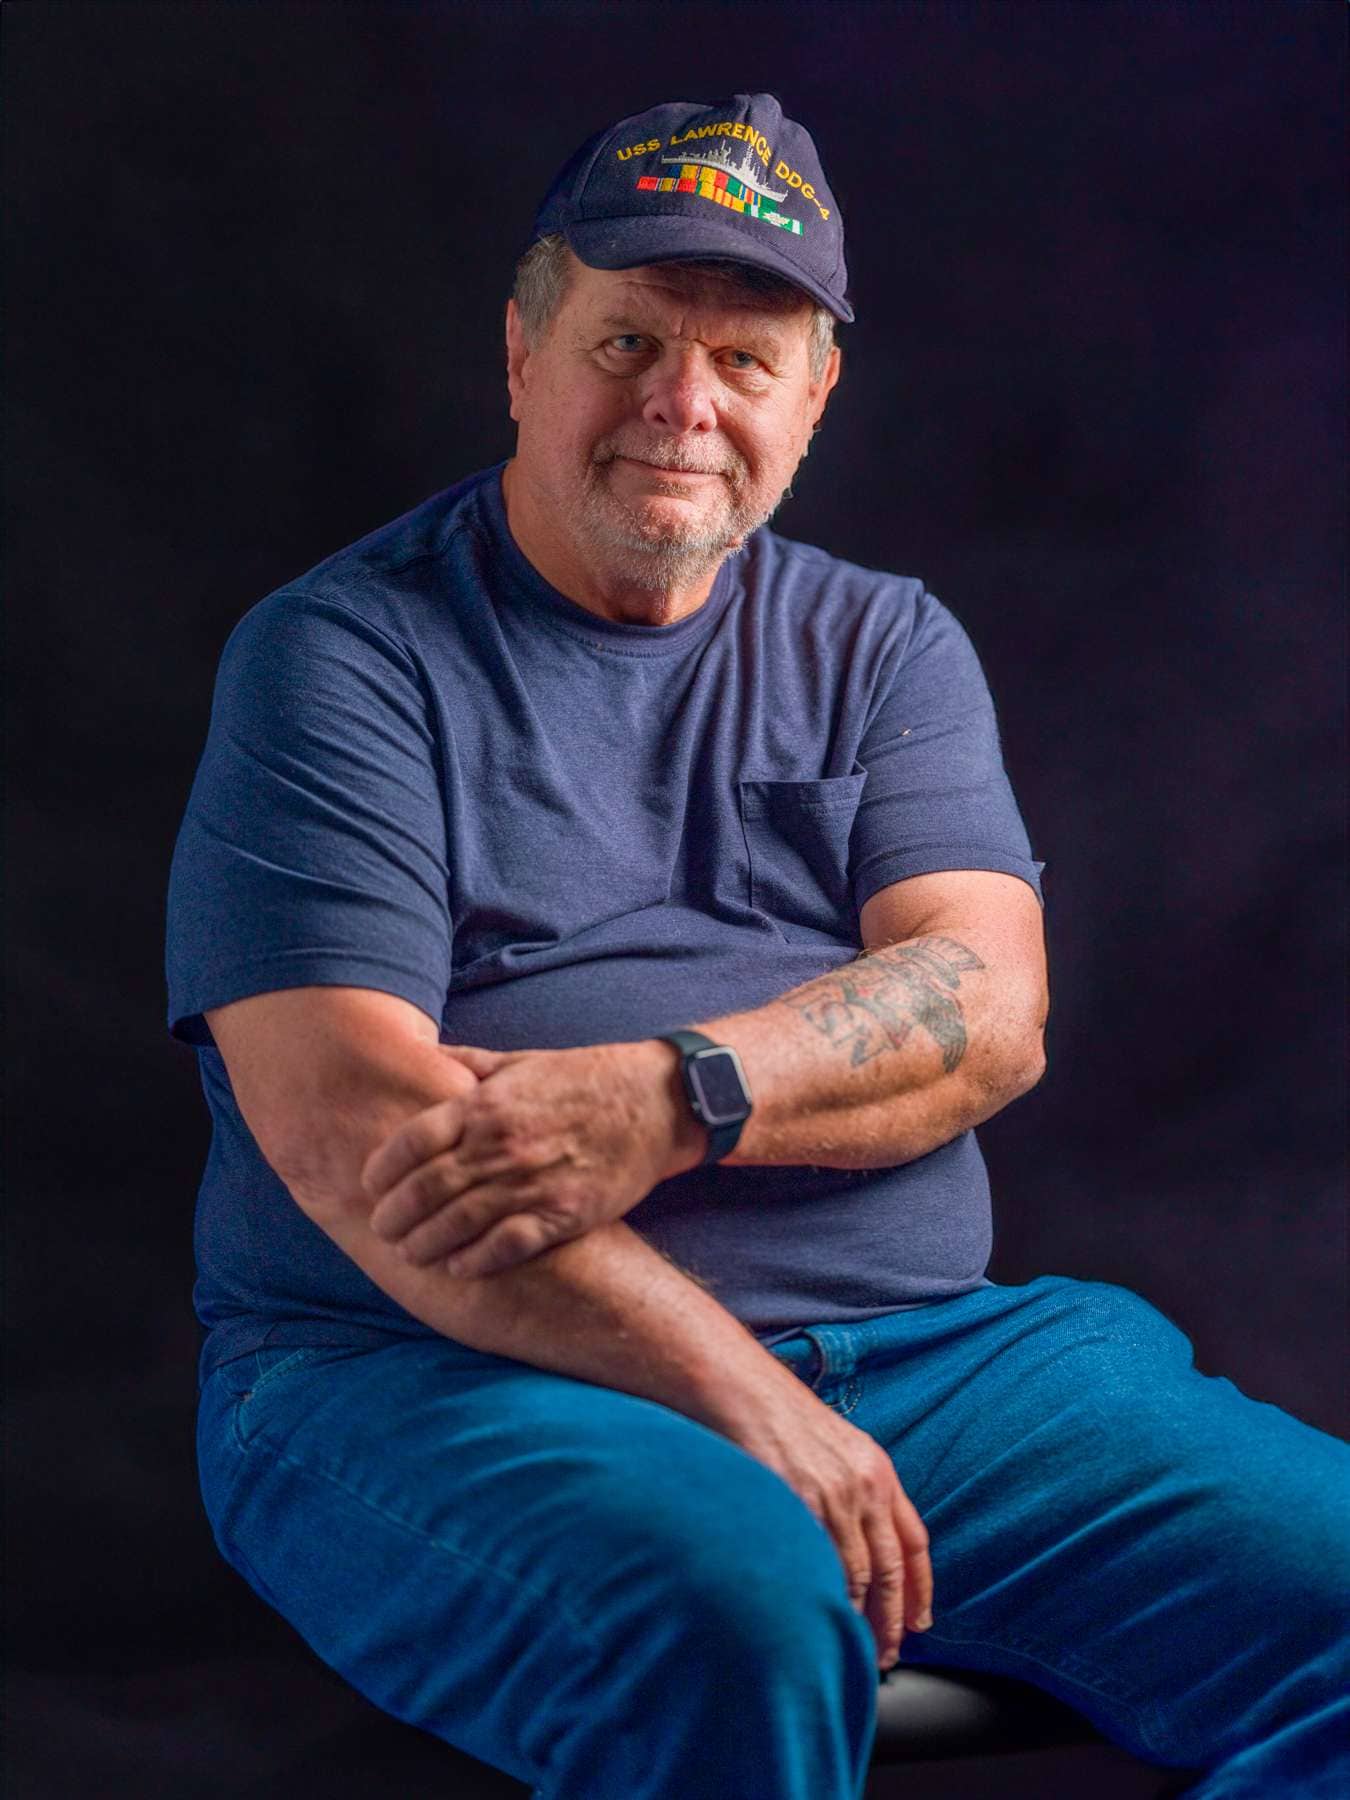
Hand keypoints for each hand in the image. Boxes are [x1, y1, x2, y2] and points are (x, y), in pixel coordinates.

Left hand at [361, 1040, 702, 1276]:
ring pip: (459, 1223)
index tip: (369, 1184)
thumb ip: (467, 1064)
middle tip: (381, 1229)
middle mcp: (502, 1143)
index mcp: (486, 1103)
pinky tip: (457, 1268)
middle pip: (427, 1189)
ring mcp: (532, 1181)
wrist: (656, 1101)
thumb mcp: (521, 1060)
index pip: (412, 1141)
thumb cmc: (585, 1078)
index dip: (382, 1168)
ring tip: (410, 1254)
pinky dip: (474, 1261)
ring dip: (425, 1244)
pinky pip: (506, 1246)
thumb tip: (424, 1054)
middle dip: (394, 1216)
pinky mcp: (563, 1214)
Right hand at [723, 1370, 933, 1671]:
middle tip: (885, 1653)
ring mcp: (832, 1497)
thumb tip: (862, 1537)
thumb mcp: (838, 1445)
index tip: (919, 1621)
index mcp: (880, 1471)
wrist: (742, 1388)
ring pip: (856, 1576)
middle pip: (890, 1570)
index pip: (914, 1543)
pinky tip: (817, 1615)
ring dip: (856, 1618)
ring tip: (850, 1645)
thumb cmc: (781, 1414)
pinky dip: (822, 1596)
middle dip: (891, 1620)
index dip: (920, 1588)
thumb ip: (856, 1488)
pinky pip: (818, 1564)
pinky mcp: (798, 1504)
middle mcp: (865, 1486)